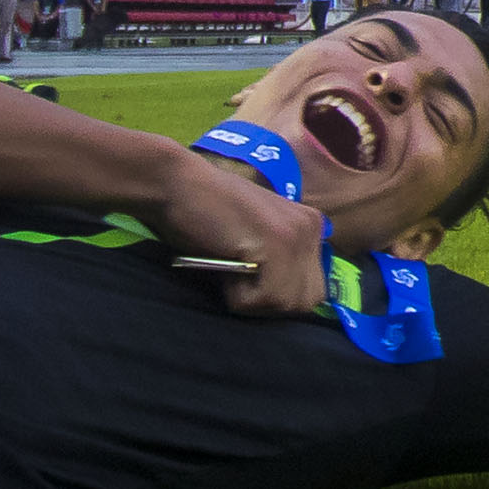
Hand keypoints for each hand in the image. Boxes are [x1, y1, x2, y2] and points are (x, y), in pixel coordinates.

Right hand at [146, 150, 332, 317]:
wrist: (176, 184)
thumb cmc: (204, 213)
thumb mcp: (255, 237)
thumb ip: (279, 262)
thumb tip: (286, 304)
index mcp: (310, 226)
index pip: (313, 290)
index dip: (278, 295)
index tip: (250, 276)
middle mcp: (312, 228)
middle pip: (306, 301)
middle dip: (270, 302)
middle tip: (238, 278)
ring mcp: (298, 234)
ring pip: (287, 304)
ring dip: (252, 300)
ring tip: (230, 270)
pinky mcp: (278, 244)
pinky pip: (266, 299)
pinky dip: (238, 296)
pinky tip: (226, 267)